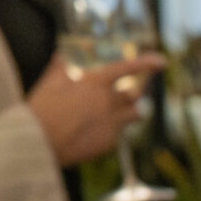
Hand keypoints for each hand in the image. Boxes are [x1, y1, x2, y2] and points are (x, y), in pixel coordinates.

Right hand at [27, 53, 164, 166]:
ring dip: (131, 111)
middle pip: (133, 94)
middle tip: (130, 92)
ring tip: (121, 112)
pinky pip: (118, 133)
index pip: (126, 69)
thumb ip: (59, 70)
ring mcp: (112, 123)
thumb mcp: (49, 84)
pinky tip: (95, 131)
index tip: (160, 61)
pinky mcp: (109, 142)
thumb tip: (60, 58)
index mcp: (95, 83)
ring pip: (134, 114)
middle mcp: (108, 102)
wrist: (40, 141)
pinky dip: (112, 129)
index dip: (145, 63)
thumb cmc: (42, 109)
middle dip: (134, 92)